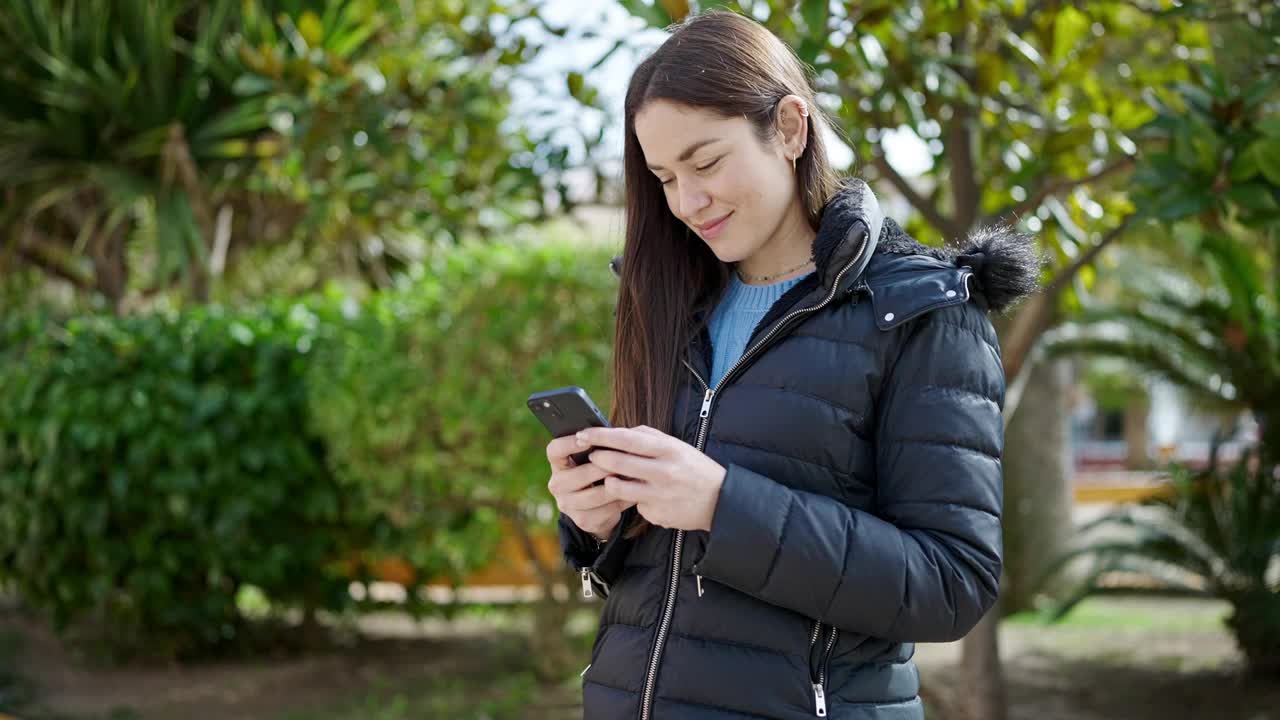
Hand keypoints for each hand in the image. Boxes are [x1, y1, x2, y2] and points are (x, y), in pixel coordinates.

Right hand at [546, 434, 635, 539]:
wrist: (598, 507)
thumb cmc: (597, 472)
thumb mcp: (592, 458)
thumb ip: (597, 447)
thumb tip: (613, 433)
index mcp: (558, 464)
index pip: (554, 450)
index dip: (568, 444)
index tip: (587, 439)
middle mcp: (557, 484)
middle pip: (577, 475)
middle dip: (602, 467)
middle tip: (622, 459)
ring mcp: (567, 504)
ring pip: (594, 495)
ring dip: (615, 485)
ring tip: (632, 476)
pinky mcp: (582, 520)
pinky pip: (606, 509)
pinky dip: (622, 500)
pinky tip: (634, 493)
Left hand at [576, 425, 725, 532]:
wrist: (721, 501)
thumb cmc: (695, 468)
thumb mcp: (677, 446)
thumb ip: (649, 437)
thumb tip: (619, 433)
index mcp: (669, 450)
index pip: (627, 439)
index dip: (601, 436)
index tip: (584, 433)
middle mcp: (664, 472)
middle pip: (618, 463)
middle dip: (598, 458)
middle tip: (590, 456)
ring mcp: (659, 496)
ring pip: (618, 488)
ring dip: (609, 482)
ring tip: (610, 477)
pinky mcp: (657, 514)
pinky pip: (635, 505)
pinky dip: (634, 499)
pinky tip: (645, 496)